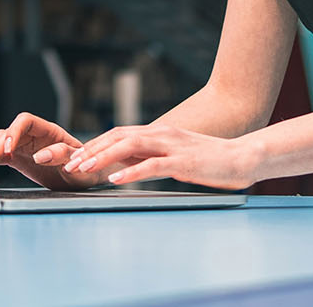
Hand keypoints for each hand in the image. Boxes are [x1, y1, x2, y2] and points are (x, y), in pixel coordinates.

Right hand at [0, 112, 105, 190]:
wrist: (84, 178)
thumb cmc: (85, 169)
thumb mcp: (79, 163)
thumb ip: (62, 156)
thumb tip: (40, 156)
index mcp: (50, 131)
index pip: (26, 121)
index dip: (14, 131)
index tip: (9, 148)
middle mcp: (35, 135)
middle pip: (10, 131)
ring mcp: (25, 146)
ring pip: (3, 140)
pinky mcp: (19, 158)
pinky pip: (2, 153)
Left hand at [62, 125, 261, 190]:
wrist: (243, 157)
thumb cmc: (209, 160)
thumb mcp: (174, 157)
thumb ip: (151, 157)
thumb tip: (125, 166)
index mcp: (158, 133)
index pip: (118, 134)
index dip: (95, 144)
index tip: (74, 157)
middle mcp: (162, 134)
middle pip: (118, 137)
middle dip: (91, 150)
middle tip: (69, 163)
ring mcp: (172, 146)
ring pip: (130, 147)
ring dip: (103, 157)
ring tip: (84, 169)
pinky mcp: (183, 162)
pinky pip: (152, 165)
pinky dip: (131, 172)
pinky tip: (116, 180)